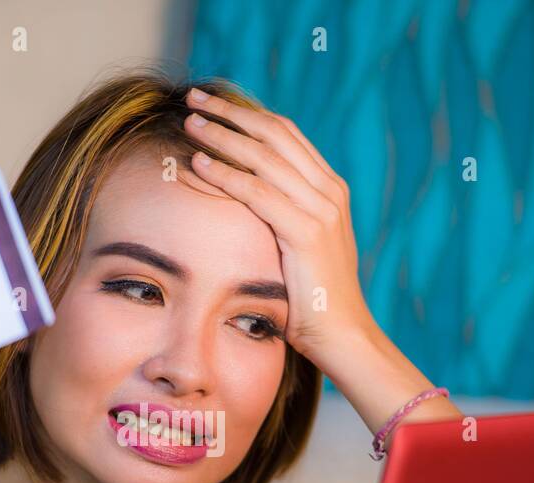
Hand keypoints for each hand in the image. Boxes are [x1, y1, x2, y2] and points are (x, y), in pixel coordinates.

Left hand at [179, 87, 374, 362]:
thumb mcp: (301, 247)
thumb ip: (283, 217)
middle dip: (231, 111)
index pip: (286, 134)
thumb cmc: (315, 300)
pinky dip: (226, 174)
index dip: (248, 113)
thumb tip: (245, 203)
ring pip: (263, 157)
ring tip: (189, 122)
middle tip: (194, 96)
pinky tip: (199, 163)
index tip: (213, 103)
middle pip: (274, 133)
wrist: (343, 335)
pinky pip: (258, 194)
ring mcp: (321, 210)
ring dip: (222, 135)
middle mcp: (329, 191)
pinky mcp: (307, 234)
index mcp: (329, 189)